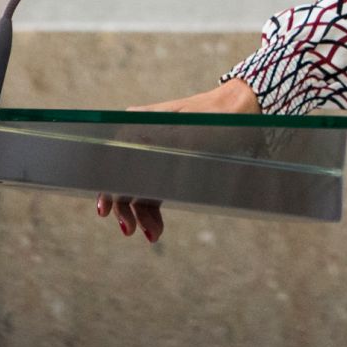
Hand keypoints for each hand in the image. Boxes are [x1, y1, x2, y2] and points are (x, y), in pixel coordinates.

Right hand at [95, 77, 259, 242]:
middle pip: (123, 178)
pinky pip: (153, 191)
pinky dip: (153, 211)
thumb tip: (139, 166)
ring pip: (138, 190)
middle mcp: (140, 140)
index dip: (107, 187)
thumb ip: (162, 144)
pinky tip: (155, 228)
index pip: (112, 161)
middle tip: (129, 230)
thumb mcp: (186, 129)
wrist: (241, 112)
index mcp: (137, 125)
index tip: (105, 209)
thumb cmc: (213, 116)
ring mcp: (153, 156)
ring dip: (141, 214)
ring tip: (151, 234)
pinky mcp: (167, 168)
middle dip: (125, 207)